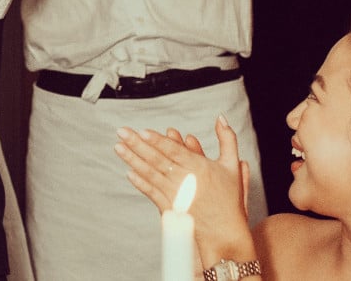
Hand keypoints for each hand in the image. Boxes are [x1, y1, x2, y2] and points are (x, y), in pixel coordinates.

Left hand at [116, 117, 253, 261]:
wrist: (224, 233)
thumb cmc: (229, 198)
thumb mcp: (232, 165)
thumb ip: (227, 138)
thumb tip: (220, 117)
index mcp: (199, 168)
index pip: (173, 150)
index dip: (157, 140)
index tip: (142, 131)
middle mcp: (185, 180)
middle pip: (157, 159)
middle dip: (137, 144)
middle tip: (121, 132)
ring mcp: (175, 195)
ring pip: (150, 174)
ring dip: (133, 160)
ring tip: (119, 147)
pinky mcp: (170, 208)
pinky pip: (151, 193)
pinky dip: (140, 183)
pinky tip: (129, 173)